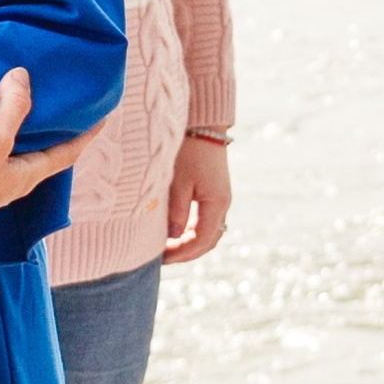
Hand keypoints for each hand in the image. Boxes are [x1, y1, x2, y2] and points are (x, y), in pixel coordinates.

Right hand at [0, 69, 85, 283]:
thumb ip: (12, 107)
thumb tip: (23, 76)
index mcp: (28, 174)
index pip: (67, 151)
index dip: (85, 133)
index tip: (101, 115)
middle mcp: (13, 179)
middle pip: (42, 149)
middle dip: (52, 126)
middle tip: (60, 99)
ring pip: (14, 148)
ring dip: (20, 126)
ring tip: (21, 99)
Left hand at [161, 134, 230, 264]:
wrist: (204, 125)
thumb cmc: (189, 150)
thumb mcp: (178, 182)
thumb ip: (176, 212)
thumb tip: (172, 238)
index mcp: (216, 204)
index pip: (201, 241)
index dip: (181, 253)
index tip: (161, 258)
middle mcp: (223, 204)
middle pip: (208, 241)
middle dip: (186, 252)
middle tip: (162, 258)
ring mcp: (221, 199)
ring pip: (208, 232)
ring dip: (190, 243)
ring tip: (167, 247)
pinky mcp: (215, 192)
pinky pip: (206, 221)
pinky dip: (192, 231)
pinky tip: (175, 231)